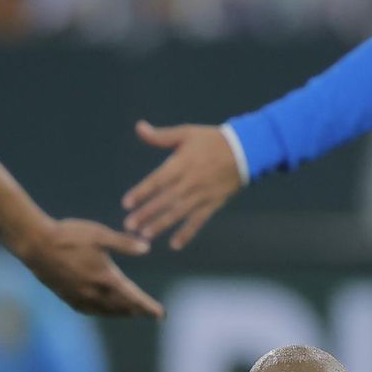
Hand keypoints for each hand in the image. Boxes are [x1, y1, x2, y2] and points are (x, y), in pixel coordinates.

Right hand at [19, 219, 163, 318]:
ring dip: (121, 314)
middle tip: (150, 314)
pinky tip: (102, 310)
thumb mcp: (99, 235)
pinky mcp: (66, 296)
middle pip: (121, 308)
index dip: (148, 306)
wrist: (35, 244)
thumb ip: (124, 243)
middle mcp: (94, 292)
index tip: (161, 314)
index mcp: (105, 277)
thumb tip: (146, 248)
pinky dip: (100, 312)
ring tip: (131, 314)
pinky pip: (88, 310)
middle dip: (138, 311)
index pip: (133, 297)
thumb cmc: (68, 235)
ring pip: (105, 312)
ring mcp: (79, 296)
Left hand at [122, 121, 242, 248]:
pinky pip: (199, 221)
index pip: (157, 180)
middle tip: (129, 226)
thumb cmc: (212, 140)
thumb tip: (139, 127)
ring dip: (161, 225)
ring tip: (145, 235)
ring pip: (179, 212)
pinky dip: (187, 233)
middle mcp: (191, 181)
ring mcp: (202, 194)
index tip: (126, 203)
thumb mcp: (186, 133)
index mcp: (182, 163)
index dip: (142, 192)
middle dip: (146, 213)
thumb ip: (161, 136)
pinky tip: (175, 244)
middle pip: (165, 200)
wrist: (245, 150)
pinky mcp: (214, 203)